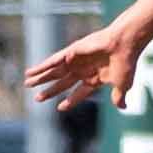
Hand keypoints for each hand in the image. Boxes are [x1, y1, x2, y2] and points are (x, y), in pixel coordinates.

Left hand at [24, 24, 141, 110]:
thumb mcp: (122, 85)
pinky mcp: (71, 52)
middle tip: (38, 99)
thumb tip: (123, 107)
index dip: (70, 100)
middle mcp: (83, 70)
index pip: (79, 92)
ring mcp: (76, 61)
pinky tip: (31, 72)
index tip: (60, 107)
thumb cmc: (125, 63)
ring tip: (27, 83)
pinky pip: (52, 61)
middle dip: (50, 91)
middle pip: (63, 83)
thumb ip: (118, 97)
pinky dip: (42, 67)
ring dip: (41, 78)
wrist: (124, 45)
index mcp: (95, 79)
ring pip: (54, 72)